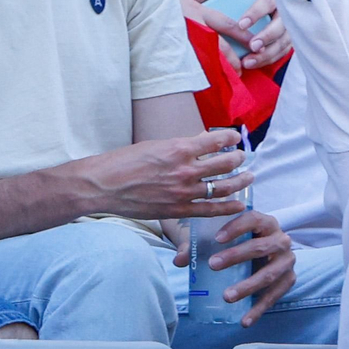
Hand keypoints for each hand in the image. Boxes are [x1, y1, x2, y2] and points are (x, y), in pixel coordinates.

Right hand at [67, 129, 251, 219]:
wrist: (100, 185)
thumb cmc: (123, 162)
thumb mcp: (155, 145)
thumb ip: (182, 145)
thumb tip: (204, 139)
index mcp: (179, 148)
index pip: (216, 141)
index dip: (231, 139)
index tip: (236, 138)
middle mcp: (185, 170)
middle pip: (225, 164)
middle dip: (238, 159)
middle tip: (242, 158)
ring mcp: (183, 191)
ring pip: (223, 187)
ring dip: (240, 181)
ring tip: (248, 177)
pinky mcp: (177, 209)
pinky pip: (210, 210)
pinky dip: (228, 207)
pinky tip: (239, 204)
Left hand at [203, 210, 296, 326]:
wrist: (264, 255)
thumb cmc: (239, 244)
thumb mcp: (221, 241)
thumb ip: (199, 247)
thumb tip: (179, 260)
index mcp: (265, 224)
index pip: (254, 219)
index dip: (237, 227)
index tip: (217, 238)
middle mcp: (281, 240)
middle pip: (261, 247)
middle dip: (237, 256)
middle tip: (213, 265)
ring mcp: (287, 261)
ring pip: (269, 274)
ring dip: (248, 286)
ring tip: (226, 297)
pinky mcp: (289, 280)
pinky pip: (275, 295)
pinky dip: (259, 309)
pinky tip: (244, 321)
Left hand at [225, 0, 290, 69]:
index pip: (267, 2)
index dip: (256, 13)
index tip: (242, 24)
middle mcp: (284, 9)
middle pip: (281, 24)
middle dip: (267, 36)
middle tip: (252, 46)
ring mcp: (288, 24)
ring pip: (284, 40)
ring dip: (268, 53)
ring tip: (248, 62)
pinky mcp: (287, 37)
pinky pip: (283, 50)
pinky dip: (270, 58)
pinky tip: (254, 64)